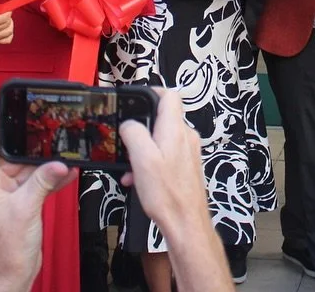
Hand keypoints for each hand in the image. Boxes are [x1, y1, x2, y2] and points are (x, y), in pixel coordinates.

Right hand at [0, 12, 14, 43]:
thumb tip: (6, 9)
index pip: (5, 17)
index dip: (8, 12)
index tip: (7, 10)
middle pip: (8, 24)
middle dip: (8, 18)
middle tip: (5, 15)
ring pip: (9, 31)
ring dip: (10, 25)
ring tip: (5, 21)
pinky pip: (7, 40)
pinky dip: (9, 34)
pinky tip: (5, 29)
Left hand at [0, 102, 78, 291]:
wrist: (15, 271)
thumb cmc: (9, 246)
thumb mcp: (26, 209)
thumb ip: (43, 182)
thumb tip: (59, 164)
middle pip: (11, 154)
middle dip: (28, 141)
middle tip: (41, 120)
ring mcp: (8, 193)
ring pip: (27, 167)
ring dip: (45, 160)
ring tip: (61, 145)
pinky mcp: (22, 201)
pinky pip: (37, 181)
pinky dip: (51, 176)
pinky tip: (68, 169)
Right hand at [120, 88, 210, 233]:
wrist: (186, 223)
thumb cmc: (167, 194)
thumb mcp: (142, 159)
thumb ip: (134, 133)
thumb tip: (129, 124)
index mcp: (175, 130)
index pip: (170, 95)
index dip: (152, 92)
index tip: (136, 99)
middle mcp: (185, 137)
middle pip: (162, 119)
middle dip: (141, 130)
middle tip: (127, 143)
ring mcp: (187, 152)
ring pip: (161, 140)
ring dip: (143, 151)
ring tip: (130, 168)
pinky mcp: (186, 167)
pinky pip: (165, 156)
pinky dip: (150, 164)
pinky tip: (139, 180)